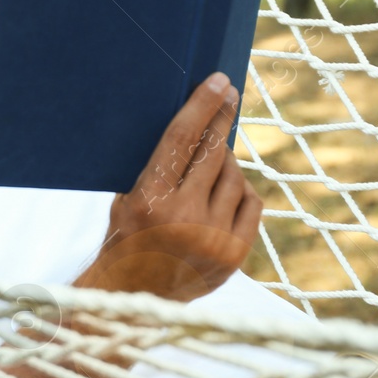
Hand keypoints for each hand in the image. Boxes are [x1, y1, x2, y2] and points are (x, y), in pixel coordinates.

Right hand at [79, 73, 260, 301]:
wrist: (134, 296)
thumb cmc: (127, 237)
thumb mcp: (126, 197)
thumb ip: (158, 167)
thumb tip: (194, 123)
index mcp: (149, 200)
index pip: (181, 140)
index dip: (202, 106)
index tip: (219, 82)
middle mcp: (184, 219)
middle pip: (214, 153)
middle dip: (222, 121)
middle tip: (229, 98)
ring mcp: (213, 239)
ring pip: (235, 176)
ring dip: (226, 164)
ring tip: (210, 167)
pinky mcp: (234, 256)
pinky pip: (251, 204)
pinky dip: (240, 193)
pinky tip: (225, 193)